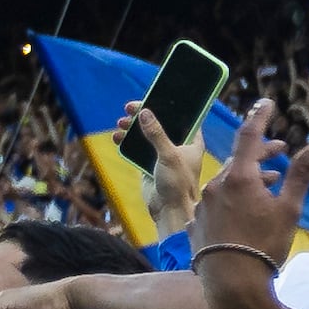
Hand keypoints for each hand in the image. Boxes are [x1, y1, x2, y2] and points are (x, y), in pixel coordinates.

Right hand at [128, 102, 219, 217]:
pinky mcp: (150, 165)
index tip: (151, 96)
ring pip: (146, 135)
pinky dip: (127, 142)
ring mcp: (163, 155)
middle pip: (160, 123)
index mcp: (191, 141)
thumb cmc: (178, 185)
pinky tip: (117, 137)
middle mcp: (178, 146)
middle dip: (144, 114)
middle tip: (129, 108)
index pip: (182, 116)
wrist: (169, 212)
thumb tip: (145, 112)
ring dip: (133, 128)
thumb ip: (156, 134)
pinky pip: (137, 148)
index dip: (168, 104)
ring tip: (120, 124)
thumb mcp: (169, 155)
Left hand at [194, 98, 308, 275]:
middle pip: (239, 162)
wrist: (232, 285)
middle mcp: (216, 186)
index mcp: (240, 178)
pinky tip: (239, 220)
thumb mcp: (289, 210)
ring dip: (244, 183)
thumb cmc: (264, 246)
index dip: (258, 117)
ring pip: (226, 185)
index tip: (265, 102)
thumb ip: (301, 176)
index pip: (249, 136)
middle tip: (278, 153)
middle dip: (259, 156)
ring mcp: (203, 206)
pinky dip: (229, 205)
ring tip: (264, 191)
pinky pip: (214, 207)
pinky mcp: (196, 225)